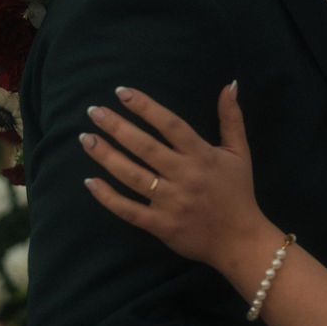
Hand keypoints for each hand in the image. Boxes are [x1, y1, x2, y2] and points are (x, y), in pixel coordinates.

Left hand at [81, 85, 267, 273]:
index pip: (170, 125)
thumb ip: (232, 118)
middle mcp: (185, 176)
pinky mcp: (161, 225)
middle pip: (144, 147)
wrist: (241, 241)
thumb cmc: (238, 192)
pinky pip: (129, 210)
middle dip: (116, 127)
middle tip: (94, 111)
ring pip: (132, 175)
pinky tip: (90, 182)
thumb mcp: (240, 153)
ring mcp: (171, 202)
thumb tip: (230, 84)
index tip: (122, 92)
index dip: (145, 107)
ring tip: (86, 138)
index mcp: (202, 156)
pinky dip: (108, 197)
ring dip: (106, 156)